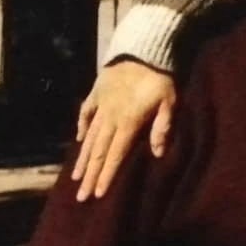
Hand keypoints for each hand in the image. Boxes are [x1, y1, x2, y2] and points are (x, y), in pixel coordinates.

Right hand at [72, 60, 176, 200]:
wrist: (143, 49)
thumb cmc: (161, 77)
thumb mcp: (170, 102)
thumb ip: (162, 127)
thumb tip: (157, 153)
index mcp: (128, 123)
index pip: (114, 156)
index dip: (107, 175)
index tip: (98, 193)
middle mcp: (110, 118)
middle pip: (98, 152)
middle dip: (90, 175)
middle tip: (81, 196)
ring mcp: (101, 105)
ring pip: (89, 137)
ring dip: (83, 158)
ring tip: (76, 177)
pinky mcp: (96, 92)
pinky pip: (86, 112)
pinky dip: (83, 126)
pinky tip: (80, 139)